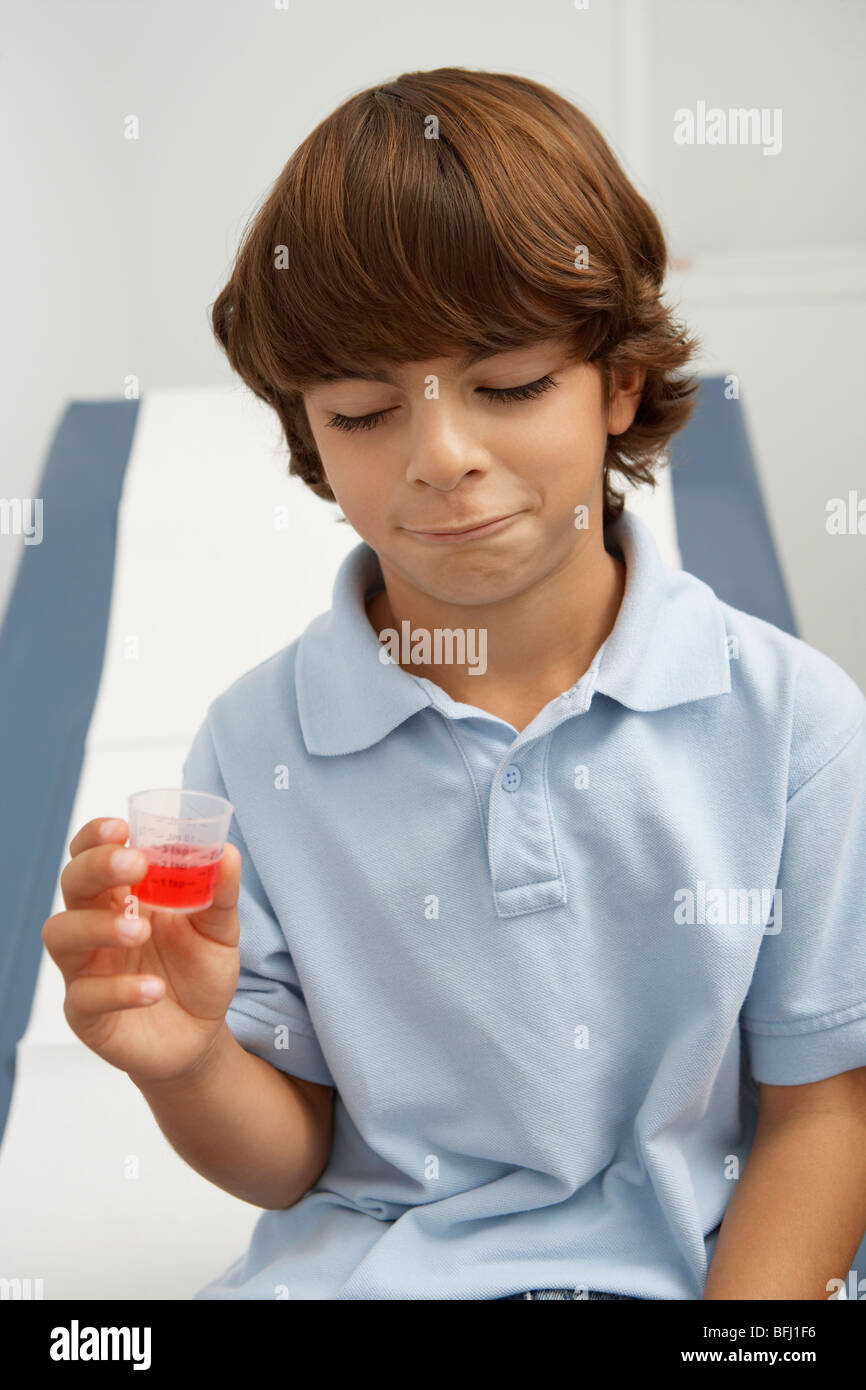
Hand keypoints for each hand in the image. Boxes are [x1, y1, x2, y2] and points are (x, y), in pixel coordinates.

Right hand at [42, 817, 241, 1085]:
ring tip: (141, 931)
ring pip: (61, 934)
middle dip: (97, 867)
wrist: (202, 1035)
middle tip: (135, 864)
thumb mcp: (220, 930)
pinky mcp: (86, 1013)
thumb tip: (227, 852)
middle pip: (72, 883)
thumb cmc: (200, 971)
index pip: (91, 853)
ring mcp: (85, 968)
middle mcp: (94, 924)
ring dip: (97, 926)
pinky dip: (118, 989)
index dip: (96, 837)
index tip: (122, 828)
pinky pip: (85, 996)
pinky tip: (154, 988)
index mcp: (121, 894)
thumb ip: (220, 893)